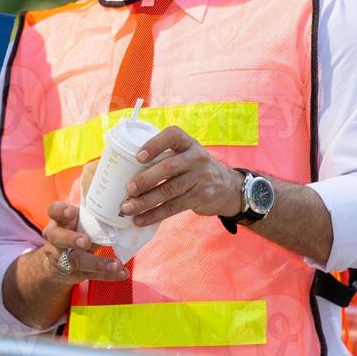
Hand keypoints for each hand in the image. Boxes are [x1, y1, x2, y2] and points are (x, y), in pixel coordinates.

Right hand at [39, 201, 127, 286]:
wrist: (58, 260)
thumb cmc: (75, 231)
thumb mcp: (78, 221)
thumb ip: (92, 216)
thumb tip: (124, 210)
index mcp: (59, 220)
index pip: (54, 211)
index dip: (61, 210)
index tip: (72, 212)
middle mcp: (56, 239)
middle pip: (58, 238)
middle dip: (71, 239)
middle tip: (86, 242)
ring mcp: (62, 257)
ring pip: (76, 260)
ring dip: (97, 263)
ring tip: (115, 264)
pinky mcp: (74, 273)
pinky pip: (91, 274)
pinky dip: (108, 275)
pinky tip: (122, 273)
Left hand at [118, 126, 244, 225]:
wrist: (229, 187)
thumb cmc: (196, 168)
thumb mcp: (188, 154)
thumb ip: (167, 157)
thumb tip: (127, 170)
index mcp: (188, 143)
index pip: (173, 135)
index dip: (154, 144)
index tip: (138, 157)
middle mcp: (196, 158)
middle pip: (168, 167)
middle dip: (145, 179)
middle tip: (128, 189)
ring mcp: (199, 179)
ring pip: (168, 191)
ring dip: (145, 202)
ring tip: (127, 208)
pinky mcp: (198, 198)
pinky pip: (173, 207)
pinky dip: (154, 215)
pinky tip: (140, 220)